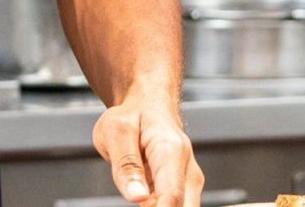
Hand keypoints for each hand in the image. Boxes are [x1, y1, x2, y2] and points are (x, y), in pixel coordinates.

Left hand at [92, 91, 204, 206]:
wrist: (147, 107)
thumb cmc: (132, 116)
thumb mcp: (117, 131)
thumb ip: (126, 165)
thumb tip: (136, 197)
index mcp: (172, 152)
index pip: (172, 196)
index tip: (140, 206)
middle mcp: (187, 169)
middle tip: (137, 197)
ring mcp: (187, 181)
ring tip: (136, 186)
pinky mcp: (182, 189)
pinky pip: (174, 206)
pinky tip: (142, 196)